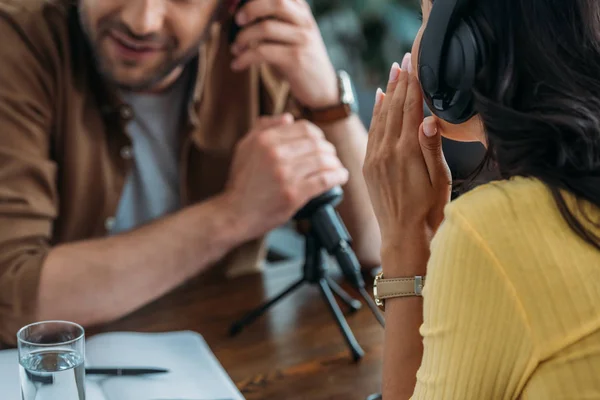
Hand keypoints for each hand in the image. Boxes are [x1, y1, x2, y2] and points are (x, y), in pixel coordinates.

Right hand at [224, 114, 348, 239]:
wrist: (234, 214)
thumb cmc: (241, 182)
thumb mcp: (245, 147)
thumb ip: (263, 128)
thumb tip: (288, 117)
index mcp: (265, 139)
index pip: (304, 128)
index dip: (318, 135)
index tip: (321, 144)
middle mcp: (276, 154)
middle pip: (317, 143)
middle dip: (329, 150)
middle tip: (331, 158)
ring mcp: (286, 174)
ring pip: (324, 161)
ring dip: (336, 164)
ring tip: (337, 168)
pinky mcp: (294, 194)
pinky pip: (324, 180)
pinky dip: (337, 177)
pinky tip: (340, 177)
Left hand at [230, 0, 338, 108]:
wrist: (322, 87)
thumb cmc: (299, 58)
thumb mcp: (292, 33)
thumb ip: (274, 20)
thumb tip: (240, 13)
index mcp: (302, 11)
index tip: (238, 5)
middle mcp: (304, 21)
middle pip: (276, 2)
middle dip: (250, 8)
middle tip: (237, 20)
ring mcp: (302, 40)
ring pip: (266, 28)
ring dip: (243, 37)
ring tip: (235, 48)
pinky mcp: (295, 59)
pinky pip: (263, 52)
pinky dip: (245, 58)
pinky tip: (237, 64)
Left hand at [362, 56, 450, 274]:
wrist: (404, 235)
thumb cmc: (429, 210)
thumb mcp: (439, 180)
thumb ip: (431, 148)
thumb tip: (428, 119)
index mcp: (408, 151)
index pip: (410, 109)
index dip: (412, 85)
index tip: (413, 64)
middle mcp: (387, 151)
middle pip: (394, 108)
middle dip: (399, 82)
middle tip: (403, 61)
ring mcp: (375, 158)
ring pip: (381, 117)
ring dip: (387, 93)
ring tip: (393, 73)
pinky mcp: (368, 166)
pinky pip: (372, 132)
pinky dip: (375, 113)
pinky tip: (379, 99)